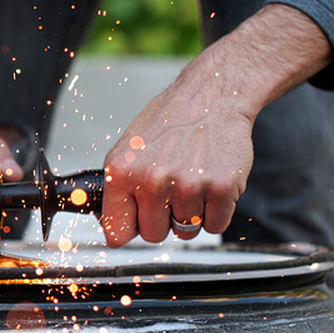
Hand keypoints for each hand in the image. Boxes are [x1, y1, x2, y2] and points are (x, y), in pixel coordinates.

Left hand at [99, 4, 333, 246]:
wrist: (211, 96)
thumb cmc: (169, 123)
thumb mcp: (127, 151)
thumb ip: (117, 190)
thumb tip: (112, 230)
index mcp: (120, 172)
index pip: (117, 232)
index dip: (130, 228)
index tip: (137, 222)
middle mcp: (151, 180)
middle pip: (153, 235)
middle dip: (163, 219)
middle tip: (172, 190)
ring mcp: (188, 185)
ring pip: (186, 232)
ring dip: (192, 213)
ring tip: (192, 180)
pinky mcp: (221, 187)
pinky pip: (216, 226)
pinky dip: (217, 212)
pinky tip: (211, 183)